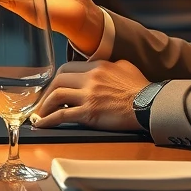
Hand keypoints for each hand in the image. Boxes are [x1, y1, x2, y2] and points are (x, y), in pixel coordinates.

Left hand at [32, 60, 149, 131]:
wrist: (150, 104)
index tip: (53, 87)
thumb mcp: (126, 67)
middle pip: (58, 80)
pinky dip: (48, 120)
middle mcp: (90, 78)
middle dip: (47, 92)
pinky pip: (62, 115)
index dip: (57, 78)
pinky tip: (41, 124)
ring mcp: (89, 95)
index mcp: (97, 66)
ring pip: (56, 96)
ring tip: (40, 114)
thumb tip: (106, 67)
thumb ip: (111, 65)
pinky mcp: (89, 113)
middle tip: (43, 101)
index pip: (67, 68)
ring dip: (45, 105)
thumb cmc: (141, 88)